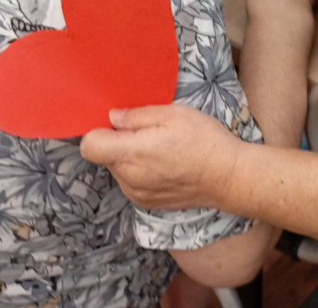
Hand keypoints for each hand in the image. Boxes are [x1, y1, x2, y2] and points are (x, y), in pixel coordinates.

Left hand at [80, 104, 240, 208]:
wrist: (227, 176)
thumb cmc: (202, 139)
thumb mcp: (173, 114)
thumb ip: (137, 116)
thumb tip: (112, 117)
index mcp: (131, 154)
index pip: (90, 146)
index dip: (99, 131)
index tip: (118, 124)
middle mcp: (128, 178)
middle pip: (105, 156)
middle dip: (119, 141)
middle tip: (149, 131)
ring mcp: (137, 194)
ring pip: (118, 169)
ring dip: (130, 157)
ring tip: (160, 147)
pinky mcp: (147, 203)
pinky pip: (131, 182)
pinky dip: (140, 171)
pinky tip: (164, 163)